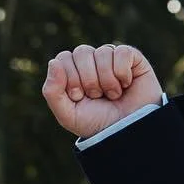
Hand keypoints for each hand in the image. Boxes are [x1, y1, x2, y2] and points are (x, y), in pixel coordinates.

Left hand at [42, 43, 162, 140]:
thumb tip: (53, 61)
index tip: (78, 96)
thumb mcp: (67, 115)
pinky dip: (122, 73)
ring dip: (106, 80)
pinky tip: (125, 85)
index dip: (70, 77)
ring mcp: (111, 58)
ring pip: (102, 52)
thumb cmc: (96, 123)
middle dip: (88, 79)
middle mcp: (91, 62)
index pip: (63, 58)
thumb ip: (52, 92)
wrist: (126, 132)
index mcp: (73, 72)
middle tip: (96, 96)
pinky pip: (122, 52)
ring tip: (112, 95)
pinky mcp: (132, 58)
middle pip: (81, 51)